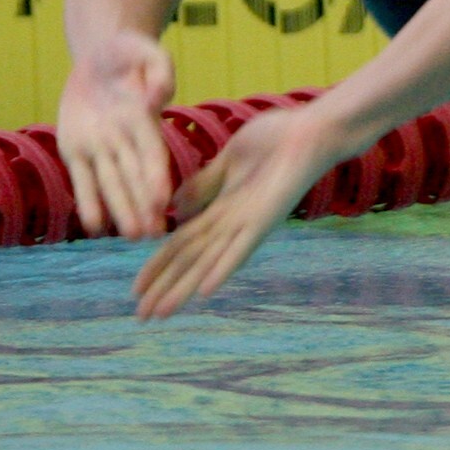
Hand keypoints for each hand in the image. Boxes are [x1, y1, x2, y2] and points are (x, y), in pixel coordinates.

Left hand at [56, 31, 176, 238]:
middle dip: (141, 206)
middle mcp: (126, 140)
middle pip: (133, 177)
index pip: (152, 154)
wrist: (101, 56)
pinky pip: (82, 179)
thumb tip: (160, 97)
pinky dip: (88, 201)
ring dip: (120, 210)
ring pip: (111, 184)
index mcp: (144, 120)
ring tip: (130, 237)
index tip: (162, 202)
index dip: (155, 178)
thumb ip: (160, 72)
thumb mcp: (148, 52)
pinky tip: (94, 225)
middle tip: (149, 234)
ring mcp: (101, 147)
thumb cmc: (132, 52)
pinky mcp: (77, 149)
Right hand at [133, 106, 341, 319]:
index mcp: (222, 210)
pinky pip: (242, 249)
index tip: (136, 290)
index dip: (158, 266)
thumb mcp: (228, 161)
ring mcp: (250, 223)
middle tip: (142, 319)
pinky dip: (223, 270)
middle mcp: (234, 224)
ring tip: (161, 314)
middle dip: (165, 288)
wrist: (312, 129)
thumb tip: (174, 207)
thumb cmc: (277, 140)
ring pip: (209, 262)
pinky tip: (204, 293)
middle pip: (190, 261)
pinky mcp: (267, 218)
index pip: (182, 245)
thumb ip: (203, 185)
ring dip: (183, 289)